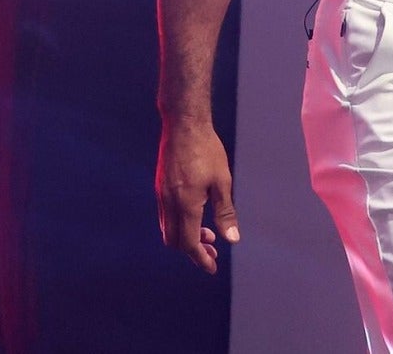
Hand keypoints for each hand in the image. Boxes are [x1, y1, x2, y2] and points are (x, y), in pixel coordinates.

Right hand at [156, 119, 239, 272]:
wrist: (183, 125)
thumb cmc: (207, 151)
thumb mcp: (222, 182)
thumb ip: (225, 212)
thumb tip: (232, 240)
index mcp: (186, 204)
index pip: (189, 243)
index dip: (201, 258)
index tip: (212, 267)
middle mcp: (169, 203)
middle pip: (175, 241)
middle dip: (193, 251)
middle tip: (213, 251)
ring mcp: (161, 195)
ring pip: (168, 229)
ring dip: (186, 237)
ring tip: (208, 235)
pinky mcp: (160, 187)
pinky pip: (166, 216)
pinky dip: (179, 225)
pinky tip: (195, 217)